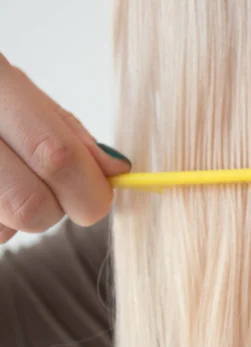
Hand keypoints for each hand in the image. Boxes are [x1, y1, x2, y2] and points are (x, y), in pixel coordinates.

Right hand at [0, 53, 130, 242]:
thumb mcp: (20, 91)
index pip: (58, 157)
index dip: (89, 189)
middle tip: (52, 190)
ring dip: (19, 216)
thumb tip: (117, 171)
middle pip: (31, 206)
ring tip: (6, 178)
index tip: (100, 195)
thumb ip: (69, 132)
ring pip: (4, 229)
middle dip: (56, 211)